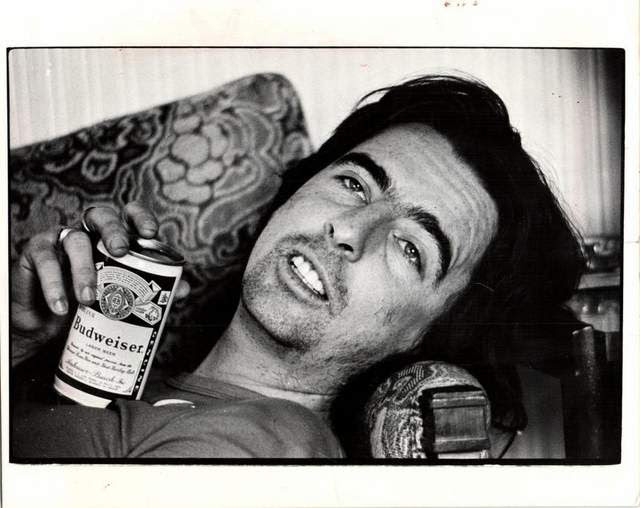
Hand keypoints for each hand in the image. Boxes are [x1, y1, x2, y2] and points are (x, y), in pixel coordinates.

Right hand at [11, 202, 188, 365]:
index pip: (128, 216)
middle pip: (102, 216)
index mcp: (112, 239)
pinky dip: (54, 284)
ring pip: (75, 239)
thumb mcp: (119, 299)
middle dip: (114, 230)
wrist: (45, 324)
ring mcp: (61, 240)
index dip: (140, 217)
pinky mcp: (36, 253)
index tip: (150, 232)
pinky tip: (62, 306)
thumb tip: (184, 289)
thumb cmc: (88, 305)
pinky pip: (45, 260)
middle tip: (121, 250)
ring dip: (83, 268)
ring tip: (89, 299)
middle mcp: (89, 233)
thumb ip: (151, 292)